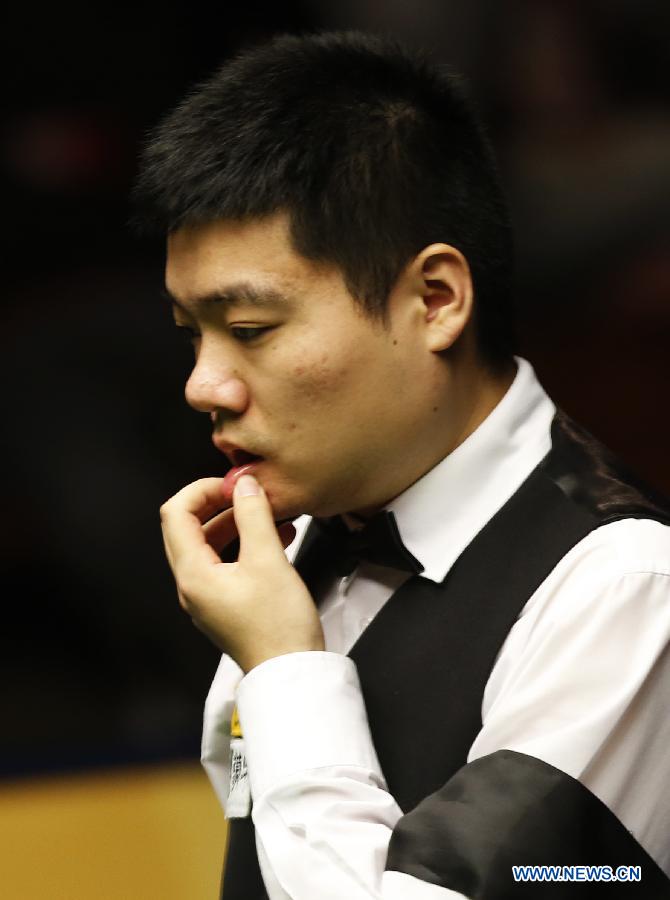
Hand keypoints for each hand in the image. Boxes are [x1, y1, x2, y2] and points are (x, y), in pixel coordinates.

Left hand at [160, 474, 324, 671]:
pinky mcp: (225, 605)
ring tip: (269, 512)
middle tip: (248, 494)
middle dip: (218, 504)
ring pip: (210, 545)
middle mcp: (192, 586)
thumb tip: (245, 485)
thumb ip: (254, 516)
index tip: (233, 485)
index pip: (176, 514)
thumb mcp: (269, 560)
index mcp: (193, 574)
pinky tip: (277, 536)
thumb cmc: (279, 625)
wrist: (291, 673)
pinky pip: (225, 563)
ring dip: (236, 523)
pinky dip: (245, 544)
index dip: (202, 490)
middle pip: (189, 528)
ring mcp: (207, 597)